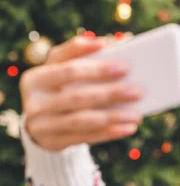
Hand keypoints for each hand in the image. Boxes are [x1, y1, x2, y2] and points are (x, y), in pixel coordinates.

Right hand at [21, 36, 143, 150]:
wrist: (40, 127)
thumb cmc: (58, 91)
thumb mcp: (60, 73)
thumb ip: (77, 57)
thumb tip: (104, 43)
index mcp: (36, 77)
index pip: (68, 68)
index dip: (96, 67)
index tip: (124, 65)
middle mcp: (35, 100)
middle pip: (78, 96)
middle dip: (110, 93)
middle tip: (138, 91)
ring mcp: (41, 124)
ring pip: (83, 119)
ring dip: (113, 117)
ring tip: (138, 114)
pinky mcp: (53, 142)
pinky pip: (86, 137)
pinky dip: (110, 132)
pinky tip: (129, 128)